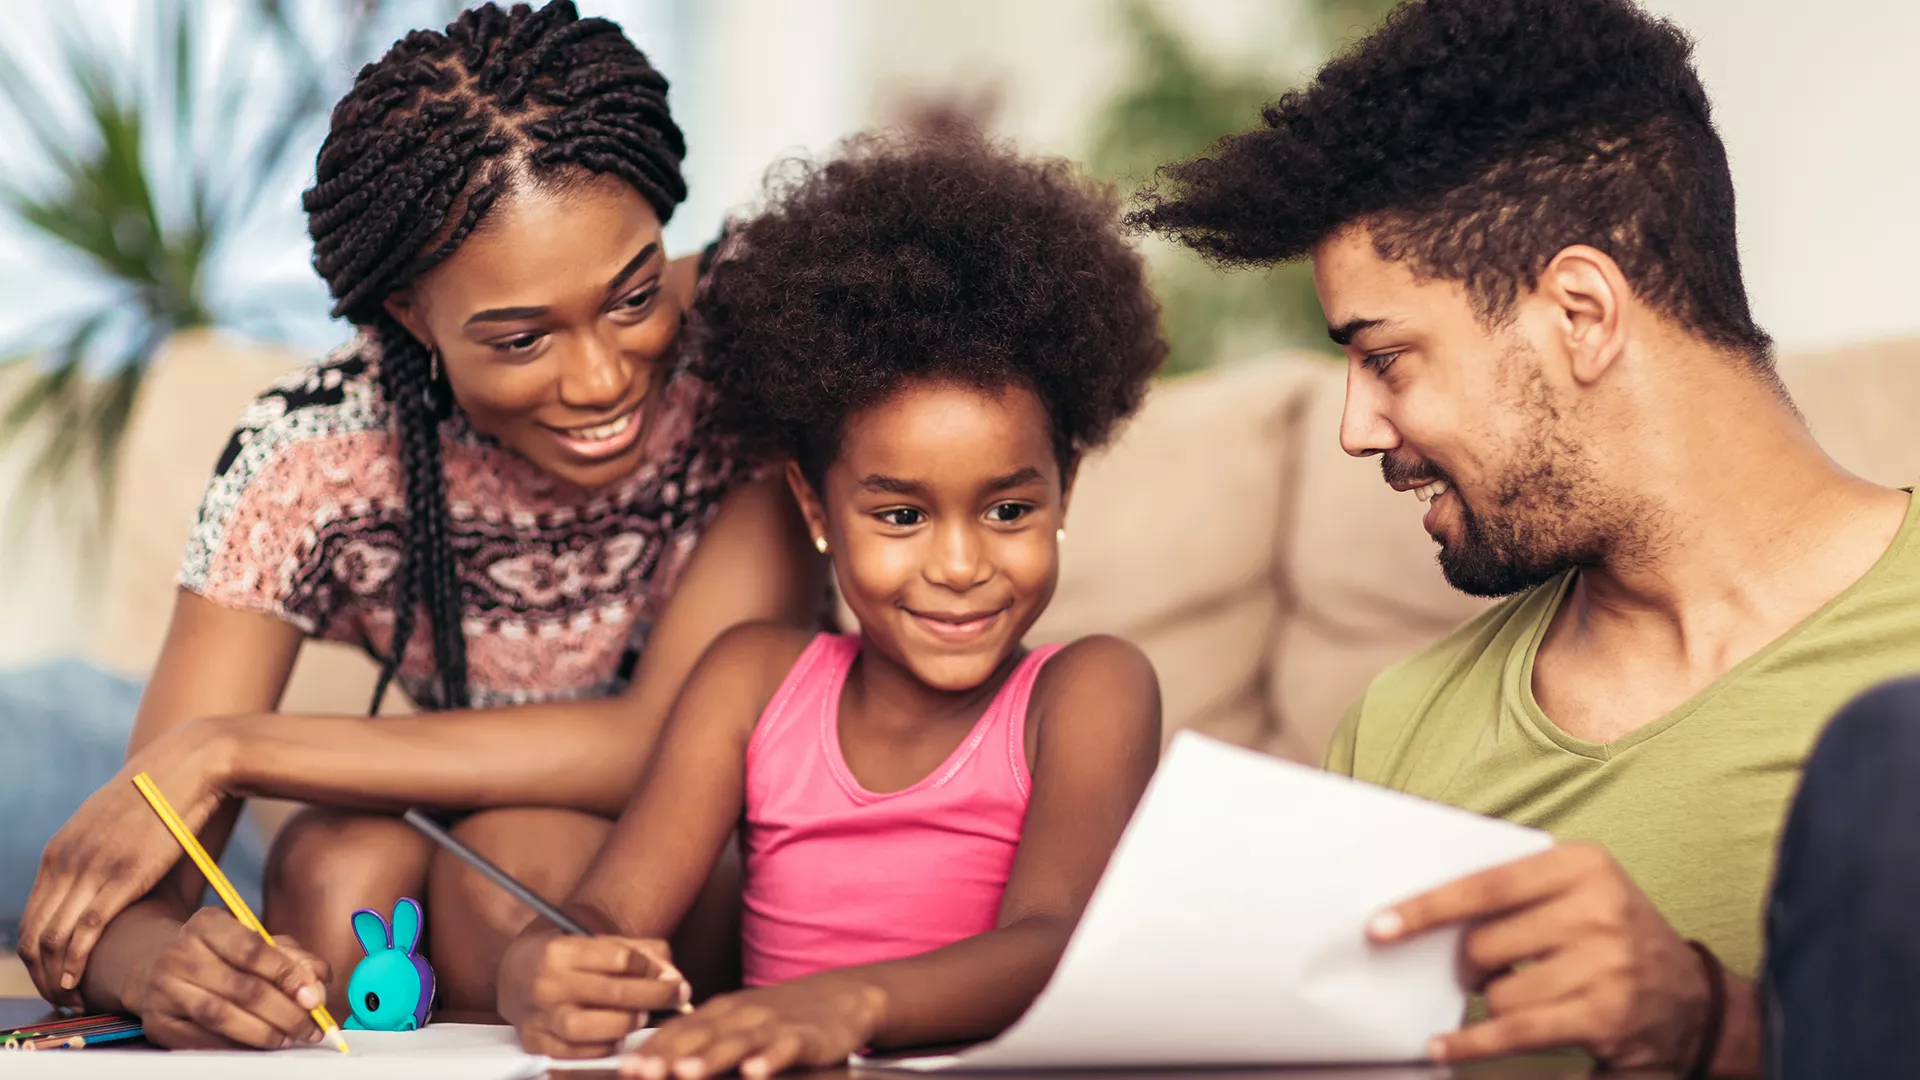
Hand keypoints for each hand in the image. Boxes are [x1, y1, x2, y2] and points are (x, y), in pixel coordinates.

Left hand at [18, 715, 235, 1006]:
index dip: (36, 957)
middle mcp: (64, 860)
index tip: (55, 978)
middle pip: (32, 934)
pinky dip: (75, 963)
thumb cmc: (162, 797)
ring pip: (50, 938)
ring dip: (55, 976)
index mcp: (58, 851)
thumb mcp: (114, 826)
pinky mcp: (120, 876)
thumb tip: (108, 885)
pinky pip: (83, 931)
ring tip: (72, 998)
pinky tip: (79, 982)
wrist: (190, 765)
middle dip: (40, 974)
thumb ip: (99, 854)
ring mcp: (90, 868)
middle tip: (60, 999)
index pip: (30, 917)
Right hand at [122, 908, 330, 1049]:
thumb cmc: (219, 956)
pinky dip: (235, 1046)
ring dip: (263, 1032)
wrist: (158, 971)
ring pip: (221, 1016)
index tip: (314, 996)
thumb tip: (319, 979)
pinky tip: (259, 1047)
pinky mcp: (157, 1023)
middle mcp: (179, 953)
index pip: (252, 948)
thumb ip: (292, 957)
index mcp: (206, 923)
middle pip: (241, 987)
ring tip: (289, 1038)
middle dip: (284, 1012)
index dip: (288, 974)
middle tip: (310, 1027)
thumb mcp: (254, 942)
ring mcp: (163, 989)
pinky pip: (201, 1040)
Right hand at [504, 933, 690, 1058]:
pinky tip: (616, 1034)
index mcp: (560, 950)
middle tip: (678, 996)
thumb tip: (672, 976)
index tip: (673, 976)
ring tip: (640, 1016)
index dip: (654, 968)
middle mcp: (546, 983)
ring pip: (593, 1028)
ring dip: (627, 1023)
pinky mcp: (535, 1041)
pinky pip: (579, 1053)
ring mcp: (539, 1016)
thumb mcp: (597, 942)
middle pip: (614, 993)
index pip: (622, 958)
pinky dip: (605, 1046)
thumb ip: (639, 952)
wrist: (514, 974)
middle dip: (656, 996)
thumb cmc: (567, 957)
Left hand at [622, 978, 887, 1079]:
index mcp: (721, 1012)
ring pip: (736, 1042)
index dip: (651, 1050)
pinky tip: (755, 1072)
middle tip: (642, 1074)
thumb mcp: (740, 1022)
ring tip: (685, 1074)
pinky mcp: (804, 1036)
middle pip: (699, 1036)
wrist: (844, 995)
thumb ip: (704, 1039)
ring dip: (709, 1058)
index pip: (678, 1030)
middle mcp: (742, 1014)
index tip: (626, 1069)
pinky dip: (768, 1059)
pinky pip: (784, 1048)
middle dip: (667, 1057)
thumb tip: (661, 1063)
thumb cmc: (783, 1016)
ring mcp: (773, 1024)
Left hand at [1370, 842, 1710, 1068]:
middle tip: (1485, 968)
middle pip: (1483, 943)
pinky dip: (1472, 1043)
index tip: (1380, 925)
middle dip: (1471, 964)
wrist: (1694, 1002)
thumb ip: (1513, 893)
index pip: (1485, 885)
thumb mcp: (1577, 892)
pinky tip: (1443, 1046)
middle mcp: (1598, 909)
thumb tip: (1424, 912)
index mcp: (1582, 865)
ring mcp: (1605, 964)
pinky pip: (1513, 1031)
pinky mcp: (1603, 1015)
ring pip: (1498, 991)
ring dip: (1495, 1001)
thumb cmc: (1611, 938)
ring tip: (1527, 993)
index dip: (1427, 908)